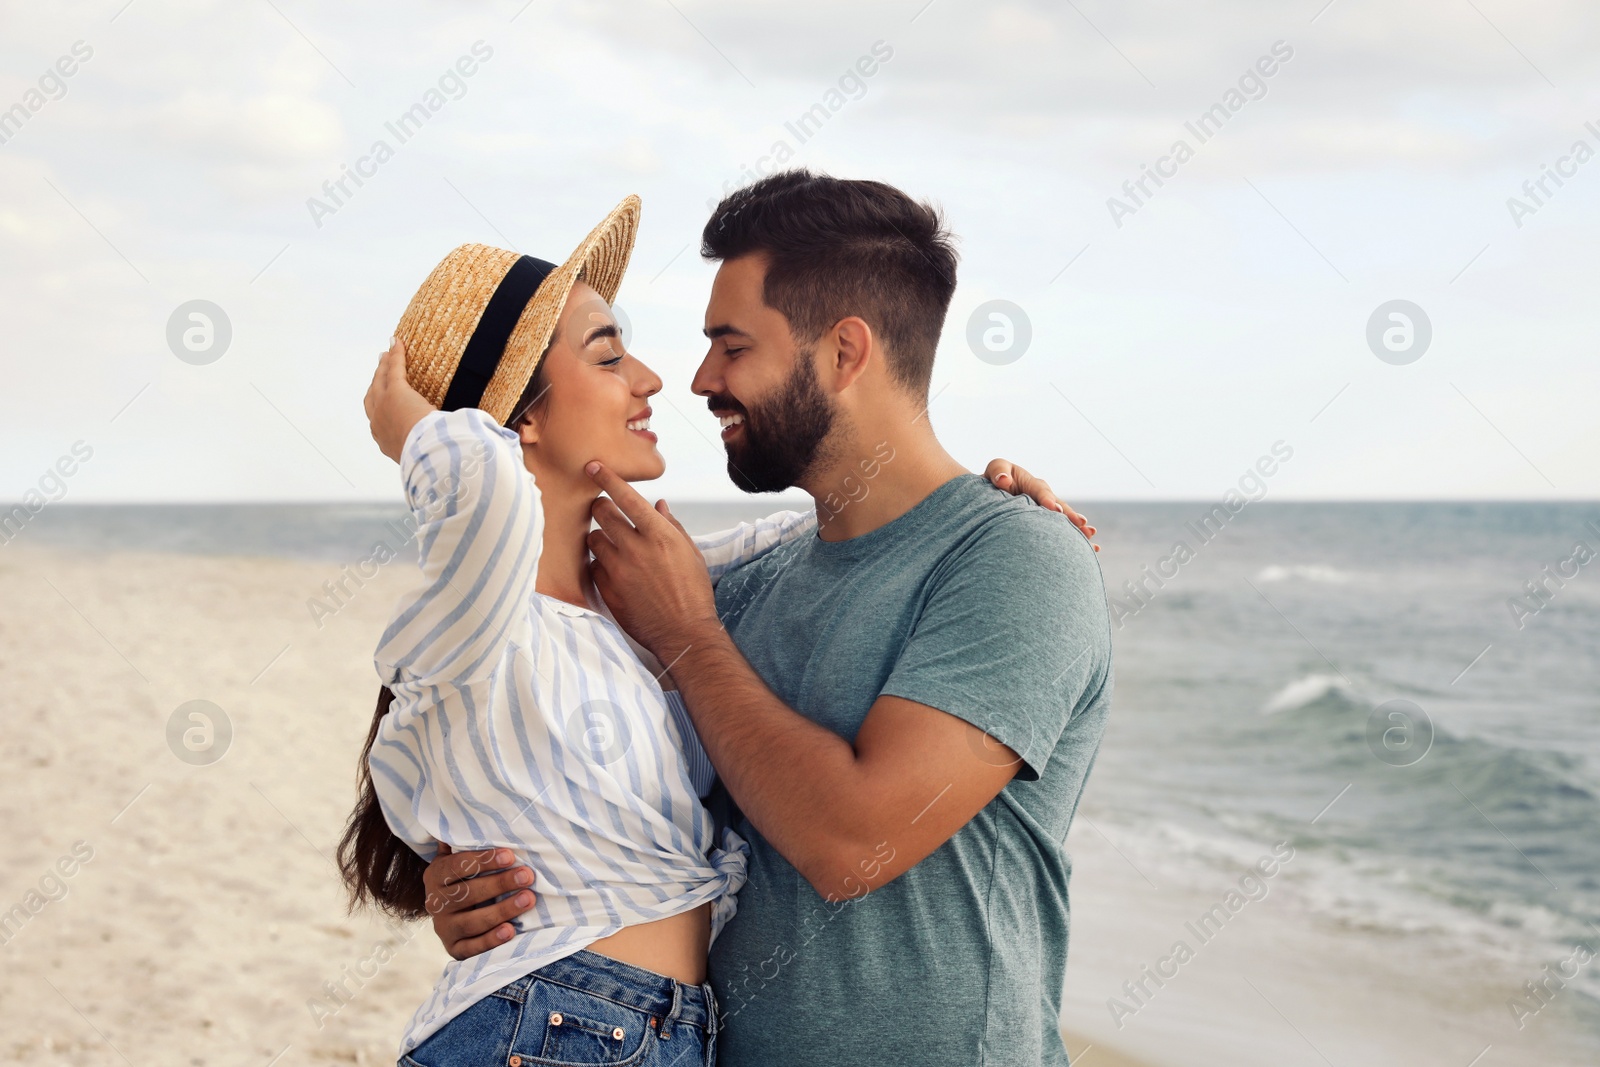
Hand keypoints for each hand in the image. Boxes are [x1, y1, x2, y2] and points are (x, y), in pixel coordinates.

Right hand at [364, 337, 435, 462]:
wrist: (426, 450)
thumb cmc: (429, 454)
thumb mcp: (423, 451)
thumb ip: (425, 445)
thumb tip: (444, 444)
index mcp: (384, 439)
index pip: (377, 418)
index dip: (379, 405)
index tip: (383, 397)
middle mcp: (378, 422)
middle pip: (373, 395)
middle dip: (376, 380)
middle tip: (380, 367)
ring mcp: (384, 405)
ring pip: (381, 380)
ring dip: (384, 365)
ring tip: (387, 354)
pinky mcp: (395, 391)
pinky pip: (395, 369)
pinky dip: (396, 355)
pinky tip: (398, 343)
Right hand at [422, 843, 537, 959]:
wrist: (451, 918)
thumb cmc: (465, 879)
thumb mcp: (458, 860)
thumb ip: (462, 841)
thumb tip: (464, 807)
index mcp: (436, 875)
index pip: (458, 866)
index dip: (484, 860)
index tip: (510, 854)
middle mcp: (435, 902)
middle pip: (467, 893)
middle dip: (500, 883)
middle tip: (528, 875)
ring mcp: (443, 928)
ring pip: (472, 921)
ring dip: (502, 910)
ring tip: (528, 899)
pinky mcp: (454, 949)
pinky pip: (471, 948)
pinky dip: (490, 940)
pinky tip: (510, 931)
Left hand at [584, 461, 719, 663]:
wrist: (683, 633)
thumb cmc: (693, 593)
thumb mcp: (691, 554)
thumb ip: (672, 526)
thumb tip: (659, 505)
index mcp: (660, 535)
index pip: (626, 497)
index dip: (607, 477)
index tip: (593, 466)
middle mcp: (636, 548)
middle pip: (602, 513)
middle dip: (600, 507)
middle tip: (603, 510)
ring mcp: (618, 569)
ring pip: (593, 539)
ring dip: (599, 537)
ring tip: (611, 546)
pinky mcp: (607, 589)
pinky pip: (592, 566)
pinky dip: (599, 564)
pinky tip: (613, 571)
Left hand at [984, 458, 1099, 551]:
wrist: (996, 491)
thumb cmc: (996, 478)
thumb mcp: (996, 469)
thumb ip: (999, 471)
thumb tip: (1004, 480)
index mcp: (1032, 483)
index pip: (1040, 491)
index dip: (1047, 499)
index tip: (1054, 509)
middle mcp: (1045, 497)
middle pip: (1060, 506)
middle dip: (1070, 516)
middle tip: (1081, 524)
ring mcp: (1049, 510)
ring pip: (1065, 519)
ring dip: (1078, 528)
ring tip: (1090, 536)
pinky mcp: (1048, 522)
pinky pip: (1063, 530)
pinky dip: (1076, 538)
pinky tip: (1093, 548)